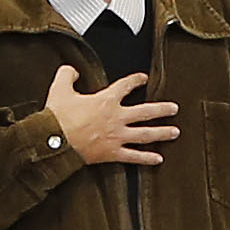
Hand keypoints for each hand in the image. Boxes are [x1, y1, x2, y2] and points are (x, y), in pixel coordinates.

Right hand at [43, 61, 176, 168]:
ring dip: (162, 133)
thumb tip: (72, 71)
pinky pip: (133, 157)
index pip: (125, 86)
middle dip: (162, 109)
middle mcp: (117, 118)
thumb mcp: (59, 88)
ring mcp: (117, 136)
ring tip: (175, 132)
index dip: (136, 80)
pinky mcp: (112, 153)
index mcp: (106, 101)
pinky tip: (159, 159)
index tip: (144, 78)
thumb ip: (67, 74)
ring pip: (145, 134)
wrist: (54, 141)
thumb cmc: (57, 116)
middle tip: (175, 108)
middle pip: (145, 112)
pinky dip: (146, 158)